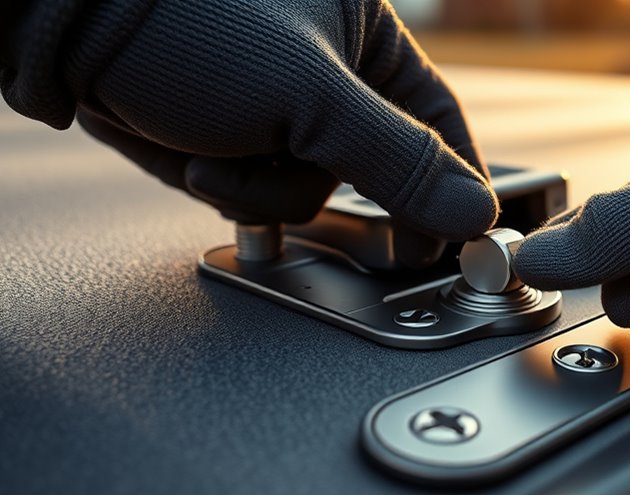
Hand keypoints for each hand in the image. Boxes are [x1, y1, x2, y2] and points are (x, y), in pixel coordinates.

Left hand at [72, 0, 496, 265]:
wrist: (58, 21)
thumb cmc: (181, 20)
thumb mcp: (310, 95)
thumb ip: (397, 161)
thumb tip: (470, 212)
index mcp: (364, 35)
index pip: (437, 122)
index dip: (450, 186)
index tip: (457, 238)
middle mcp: (323, 67)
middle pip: (361, 169)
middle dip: (309, 183)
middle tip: (282, 173)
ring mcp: (271, 102)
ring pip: (299, 188)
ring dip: (252, 186)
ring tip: (206, 147)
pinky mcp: (224, 129)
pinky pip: (250, 187)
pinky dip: (218, 183)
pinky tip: (185, 149)